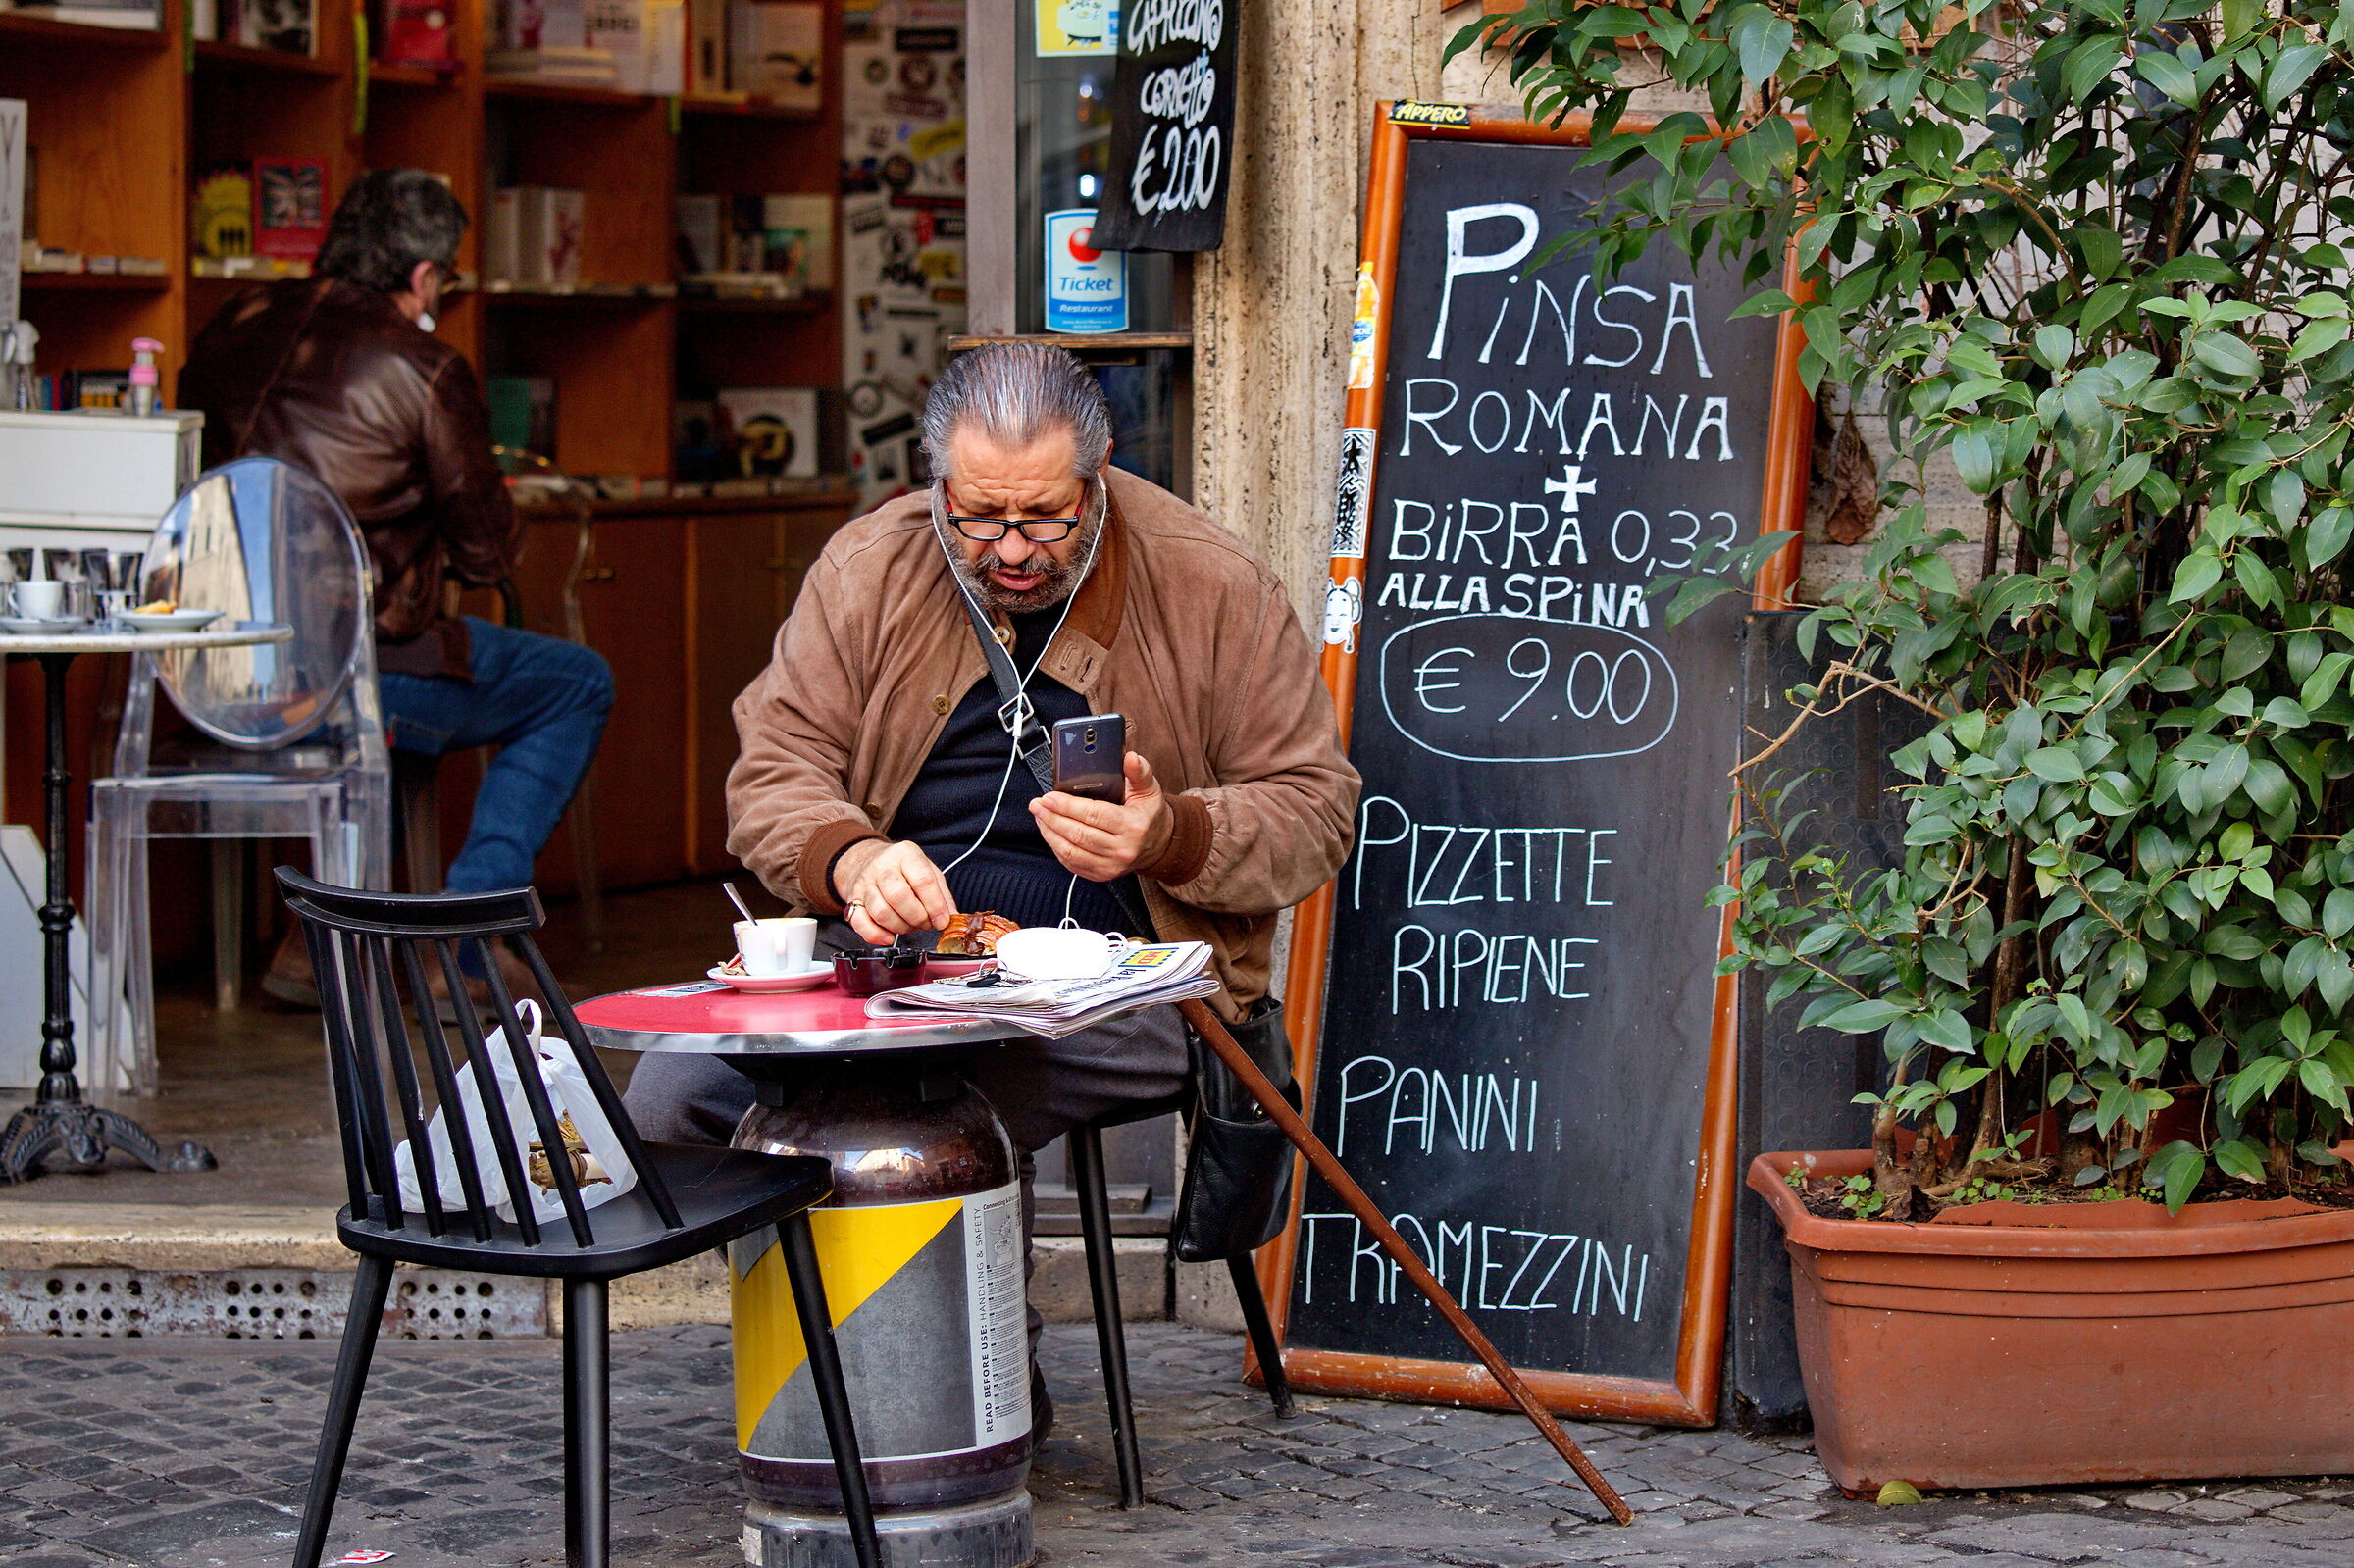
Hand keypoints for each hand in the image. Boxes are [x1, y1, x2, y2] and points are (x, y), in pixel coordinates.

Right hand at [833, 839, 956, 944]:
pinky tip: (888, 937)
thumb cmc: (901, 868)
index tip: (941, 920)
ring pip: (881, 912)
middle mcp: (882, 867)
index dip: (935, 905)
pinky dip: (875, 935)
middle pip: (899, 896)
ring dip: (900, 927)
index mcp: (906, 855)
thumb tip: (951, 917)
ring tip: (909, 926)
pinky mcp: (853, 900)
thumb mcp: (926, 870)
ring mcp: (865, 884)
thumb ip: (941, 893)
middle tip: (925, 923)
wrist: (867, 861)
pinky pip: (860, 922)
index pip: (922, 881)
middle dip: (917, 917)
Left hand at [1031, 752, 1173, 881]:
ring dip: (1049, 832)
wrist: (1158, 845)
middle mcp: (1122, 849)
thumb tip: (1131, 757)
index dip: (1067, 806)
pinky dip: (1056, 847)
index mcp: (1133, 826)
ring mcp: (1111, 866)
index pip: (1094, 815)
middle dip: (1052, 817)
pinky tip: (1049, 832)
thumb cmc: (1149, 815)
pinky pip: (1072, 863)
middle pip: (1078, 834)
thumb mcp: (1149, 790)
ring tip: (1039, 816)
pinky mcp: (1101, 875)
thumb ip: (1139, 772)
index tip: (1049, 797)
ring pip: (1071, 851)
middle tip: (1037, 804)